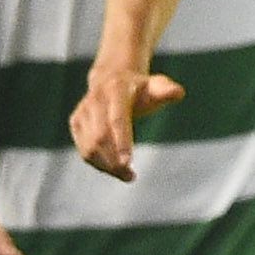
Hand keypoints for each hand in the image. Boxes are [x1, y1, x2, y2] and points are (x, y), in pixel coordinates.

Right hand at [71, 66, 184, 180]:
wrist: (113, 78)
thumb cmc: (141, 89)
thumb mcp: (156, 85)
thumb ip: (167, 91)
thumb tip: (179, 93)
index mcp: (116, 90)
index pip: (117, 119)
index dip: (122, 141)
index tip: (128, 163)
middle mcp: (96, 99)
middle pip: (101, 138)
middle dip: (114, 161)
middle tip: (131, 176)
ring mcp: (83, 111)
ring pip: (89, 147)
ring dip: (106, 166)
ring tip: (127, 175)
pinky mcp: (76, 122)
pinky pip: (84, 150)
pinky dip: (98, 164)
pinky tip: (114, 169)